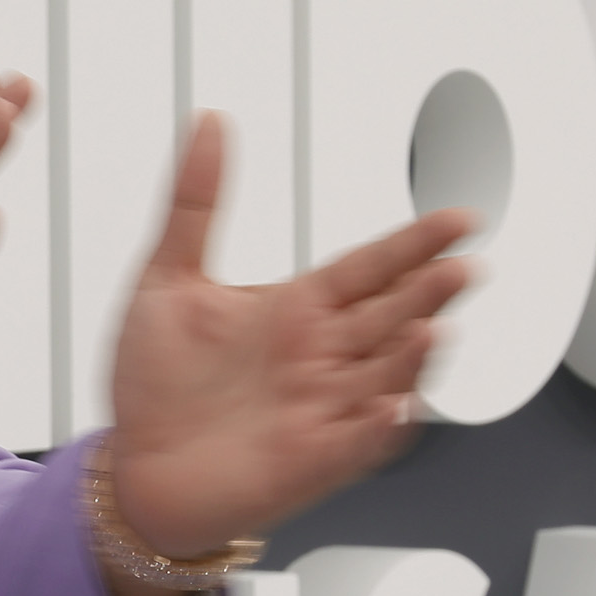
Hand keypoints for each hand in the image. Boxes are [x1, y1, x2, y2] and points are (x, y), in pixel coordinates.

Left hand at [105, 113, 474, 566]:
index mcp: (297, 310)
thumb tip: (208, 125)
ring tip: (434, 326)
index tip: (458, 220)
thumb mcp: (166, 277)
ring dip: (415, 355)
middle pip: (392, 315)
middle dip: (429, 291)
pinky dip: (381, 426)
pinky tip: (396, 405)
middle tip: (462, 266)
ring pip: (388, 375)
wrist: (134, 470)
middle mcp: (321, 357)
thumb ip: (193, 201)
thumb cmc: (154, 386)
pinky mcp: (312, 460)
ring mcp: (323, 410)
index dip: (415, 244)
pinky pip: (360, 443)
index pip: (371, 267)